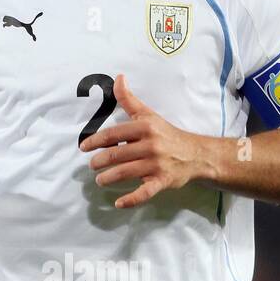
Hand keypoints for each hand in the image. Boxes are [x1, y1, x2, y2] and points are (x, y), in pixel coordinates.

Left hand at [80, 73, 202, 208]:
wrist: (196, 154)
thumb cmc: (166, 134)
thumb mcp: (148, 115)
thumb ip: (129, 99)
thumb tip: (118, 77)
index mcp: (145, 128)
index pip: (114, 134)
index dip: (95, 141)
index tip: (83, 147)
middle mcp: (150, 145)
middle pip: (116, 155)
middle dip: (99, 162)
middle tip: (92, 166)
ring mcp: (156, 164)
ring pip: (126, 173)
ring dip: (108, 178)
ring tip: (100, 180)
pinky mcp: (162, 181)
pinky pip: (144, 192)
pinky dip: (131, 200)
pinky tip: (118, 203)